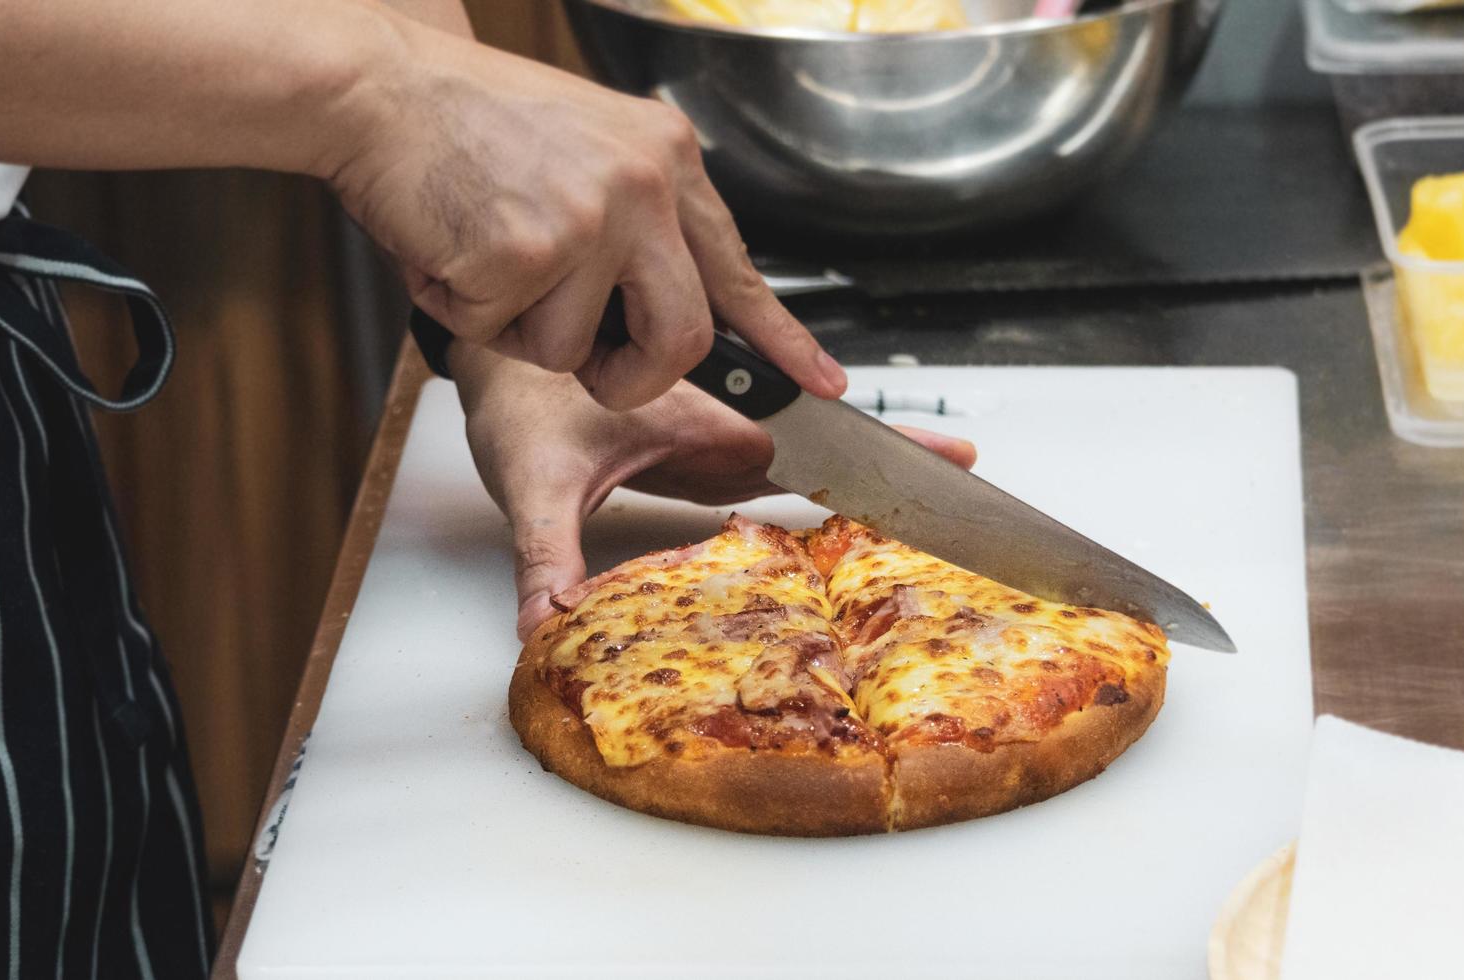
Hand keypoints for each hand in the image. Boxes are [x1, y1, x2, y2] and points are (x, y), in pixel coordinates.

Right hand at [326, 16, 845, 410]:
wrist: (377, 86)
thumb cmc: (465, 124)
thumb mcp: (586, 149)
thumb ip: (638, 218)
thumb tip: (672, 312)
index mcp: (666, 158)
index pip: (738, 270)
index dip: (782, 338)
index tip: (822, 381)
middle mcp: (644, 186)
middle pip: (681, 341)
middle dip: (632, 377)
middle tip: (589, 364)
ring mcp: (589, 218)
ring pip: (573, 351)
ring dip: (516, 328)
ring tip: (482, 249)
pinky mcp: (526, 252)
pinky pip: (501, 336)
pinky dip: (461, 309)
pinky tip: (448, 247)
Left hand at [450, 345, 977, 639]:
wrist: (493, 361)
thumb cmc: (519, 401)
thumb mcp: (535, 483)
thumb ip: (547, 556)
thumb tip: (547, 623)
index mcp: (707, 420)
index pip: (815, 440)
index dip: (883, 454)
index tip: (949, 460)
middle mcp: (725, 421)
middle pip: (832, 439)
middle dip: (901, 454)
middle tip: (970, 468)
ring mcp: (718, 433)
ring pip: (811, 445)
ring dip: (868, 461)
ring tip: (940, 480)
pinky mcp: (702, 447)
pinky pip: (778, 458)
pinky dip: (822, 473)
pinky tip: (849, 502)